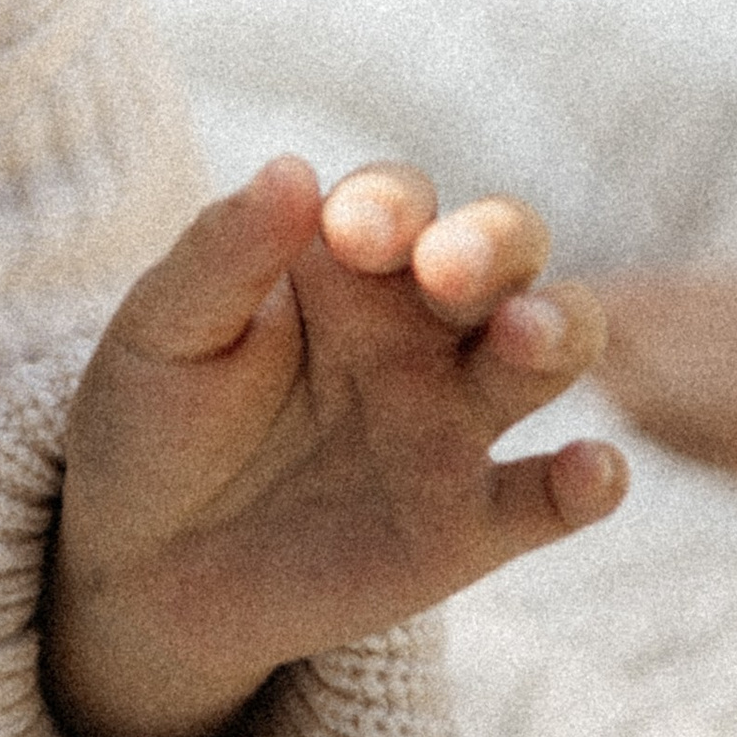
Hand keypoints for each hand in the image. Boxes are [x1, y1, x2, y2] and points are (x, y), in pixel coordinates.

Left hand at [46, 157, 622, 736]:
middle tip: (449, 272)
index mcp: (345, 264)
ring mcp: (454, 421)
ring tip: (526, 336)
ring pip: (550, 350)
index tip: (351, 233)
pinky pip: (548, 498)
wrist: (144, 570)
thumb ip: (224, 252)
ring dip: (558, 329)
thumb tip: (291, 167)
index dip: (388, 205)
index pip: (398, 201)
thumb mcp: (164, 331)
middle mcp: (419, 327)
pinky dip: (588, 483)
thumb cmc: (151, 421)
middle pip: (504, 252)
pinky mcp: (470, 523)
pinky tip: (592, 470)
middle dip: (496, 243)